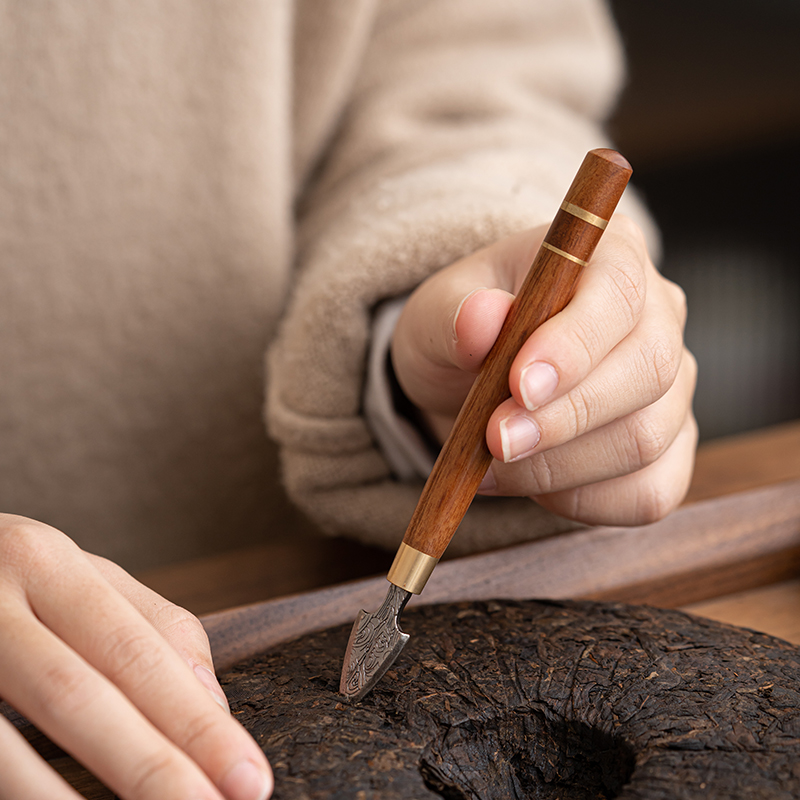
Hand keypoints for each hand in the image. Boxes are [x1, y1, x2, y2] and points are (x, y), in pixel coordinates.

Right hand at [0, 515, 272, 799]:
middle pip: (82, 698)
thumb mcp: (75, 577)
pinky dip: (20, 797)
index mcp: (46, 563)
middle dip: (155, 766)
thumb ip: (149, 626)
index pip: (138, 652)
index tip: (251, 777)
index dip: (197, 722)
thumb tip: (213, 705)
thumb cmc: (5, 580)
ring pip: (7, 748)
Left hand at [391, 215, 697, 525]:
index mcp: (611, 257)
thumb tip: (481, 319)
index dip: (576, 344)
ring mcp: (672, 389)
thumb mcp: (437, 314)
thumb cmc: (464, 336)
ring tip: (492, 462)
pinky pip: (647, 493)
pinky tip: (532, 481)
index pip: (620, 292)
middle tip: (495, 439)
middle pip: (649, 370)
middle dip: (565, 418)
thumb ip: (453, 314)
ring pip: (646, 439)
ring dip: (559, 466)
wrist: (472, 383)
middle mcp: (658, 318)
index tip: (518, 386)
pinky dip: (581, 500)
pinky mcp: (668, 451)